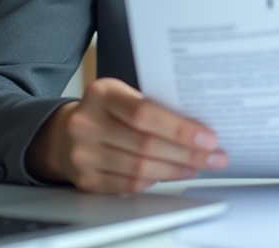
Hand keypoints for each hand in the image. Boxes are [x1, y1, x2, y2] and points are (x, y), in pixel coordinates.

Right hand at [25, 77, 228, 193]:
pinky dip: (157, 181)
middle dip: (187, 153)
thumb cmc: (105, 111)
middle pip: (146, 145)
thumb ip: (152, 106)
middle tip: (214, 156)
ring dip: (176, 170)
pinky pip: (130, 185)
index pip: (144, 113)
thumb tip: (198, 126)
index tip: (208, 137)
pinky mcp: (86, 180)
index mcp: (101, 94)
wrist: (64, 133)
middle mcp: (87, 123)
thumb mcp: (122, 95)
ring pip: (140, 169)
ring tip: (198, 165)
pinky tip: (174, 174)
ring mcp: (84, 154)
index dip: (179, 128)